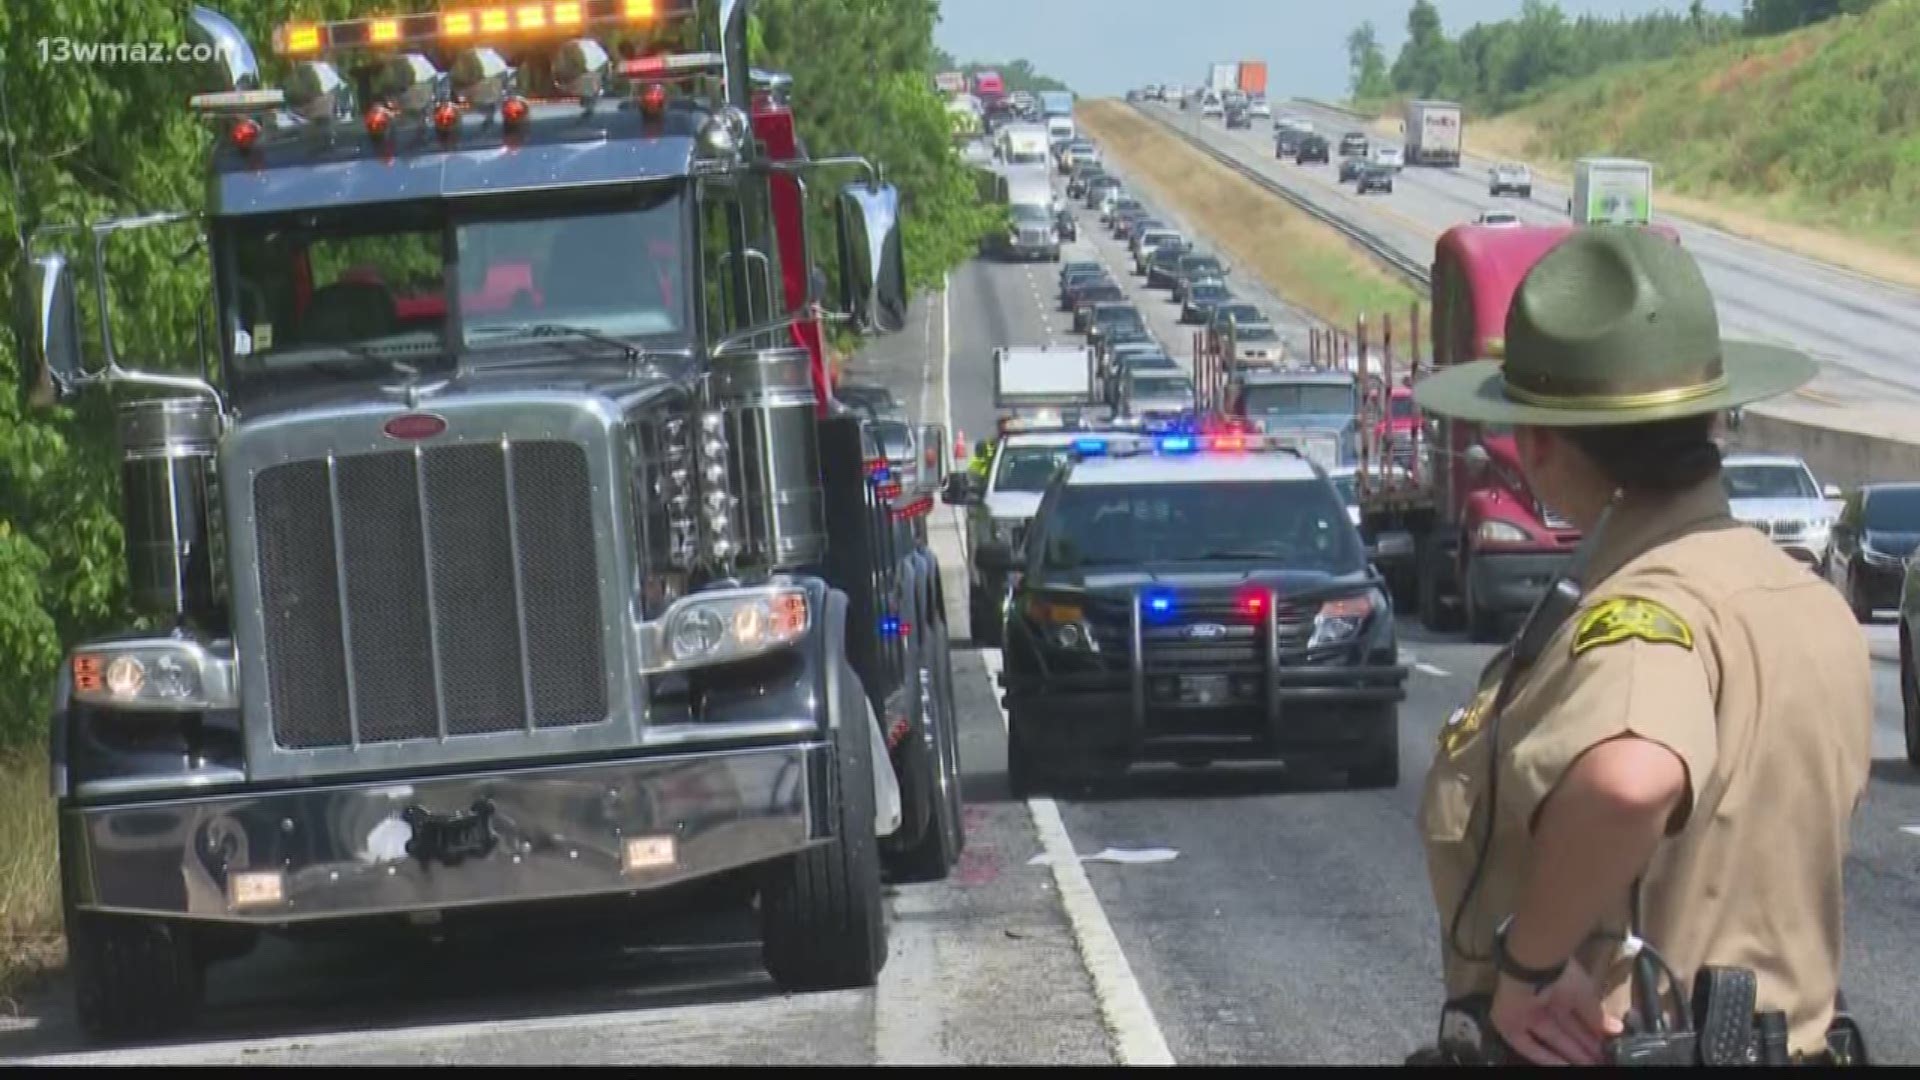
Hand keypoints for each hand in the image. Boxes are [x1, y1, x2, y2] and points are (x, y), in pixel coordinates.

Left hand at [1489, 958, 1623, 1064]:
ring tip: (1587, 1066)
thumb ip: (1597, 1016)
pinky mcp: (1509, 1023)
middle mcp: (1544, 1000)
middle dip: (1582, 1047)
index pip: (1578, 1017)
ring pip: (1549, 1038)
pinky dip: (1545, 1057)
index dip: (1592, 1034)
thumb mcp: (1586, 996)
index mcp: (1561, 989)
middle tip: (1599, 1060)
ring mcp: (1526, 1012)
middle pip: (1565, 1030)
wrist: (1534, 966)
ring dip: (1568, 1053)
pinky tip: (1563, 1066)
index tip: (1606, 1047)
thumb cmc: (1563, 974)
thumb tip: (1616, 1030)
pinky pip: (1528, 1045)